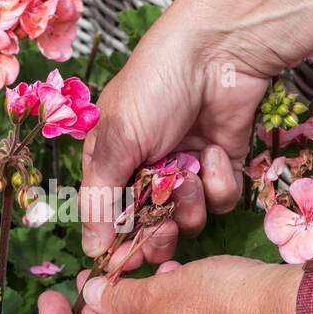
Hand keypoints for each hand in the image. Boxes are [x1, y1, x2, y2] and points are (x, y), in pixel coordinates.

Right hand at [79, 15, 270, 262]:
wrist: (217, 52)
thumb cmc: (154, 85)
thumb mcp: (115, 141)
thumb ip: (101, 199)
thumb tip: (91, 250)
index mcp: (110, 163)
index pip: (109, 219)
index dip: (119, 244)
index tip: (127, 260)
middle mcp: (146, 171)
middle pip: (150, 229)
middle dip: (158, 233)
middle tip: (164, 227)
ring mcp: (185, 170)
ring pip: (188, 221)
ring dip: (190, 203)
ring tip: (191, 171)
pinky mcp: (221, 167)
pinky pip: (220, 202)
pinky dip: (218, 182)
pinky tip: (214, 152)